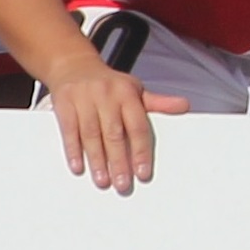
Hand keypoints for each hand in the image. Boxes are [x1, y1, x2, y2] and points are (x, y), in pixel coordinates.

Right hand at [38, 52, 188, 192]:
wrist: (74, 65)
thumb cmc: (109, 84)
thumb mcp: (135, 90)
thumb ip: (158, 103)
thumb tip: (185, 106)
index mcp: (127, 94)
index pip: (137, 126)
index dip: (141, 151)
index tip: (143, 173)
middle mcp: (106, 95)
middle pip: (114, 134)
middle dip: (119, 161)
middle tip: (123, 184)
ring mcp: (84, 99)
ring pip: (91, 134)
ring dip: (97, 160)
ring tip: (103, 181)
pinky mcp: (64, 104)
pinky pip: (69, 130)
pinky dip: (73, 150)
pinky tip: (78, 167)